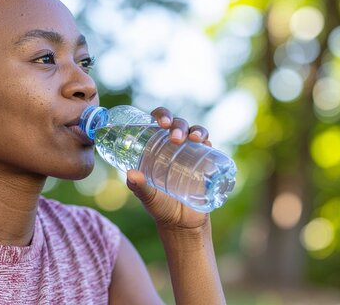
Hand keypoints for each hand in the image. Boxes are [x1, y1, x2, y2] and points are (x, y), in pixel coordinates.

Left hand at [125, 107, 211, 230]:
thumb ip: (138, 187)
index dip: (161, 115)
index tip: (161, 123)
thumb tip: (131, 174)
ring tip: (193, 139)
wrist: (181, 223)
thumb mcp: (147, 196)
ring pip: (195, 131)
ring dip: (196, 130)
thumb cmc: (160, 206)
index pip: (158, 122)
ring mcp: (191, 153)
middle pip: (177, 124)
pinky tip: (206, 143)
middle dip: (178, 124)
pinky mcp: (205, 163)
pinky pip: (209, 146)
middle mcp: (174, 146)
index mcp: (156, 147)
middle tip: (175, 138)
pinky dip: (208, 141)